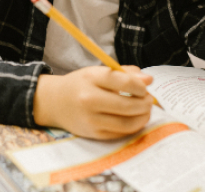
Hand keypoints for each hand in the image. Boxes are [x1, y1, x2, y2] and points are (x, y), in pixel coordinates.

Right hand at [33, 66, 154, 139]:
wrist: (55, 102)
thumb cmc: (81, 84)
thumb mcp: (98, 72)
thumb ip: (124, 73)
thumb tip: (149, 80)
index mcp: (91, 78)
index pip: (123, 82)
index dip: (140, 86)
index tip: (146, 86)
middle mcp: (89, 99)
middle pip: (127, 105)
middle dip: (145, 103)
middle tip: (149, 99)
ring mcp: (91, 119)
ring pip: (127, 123)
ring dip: (143, 117)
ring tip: (145, 109)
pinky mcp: (94, 134)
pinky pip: (121, 133)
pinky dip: (133, 126)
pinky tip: (135, 118)